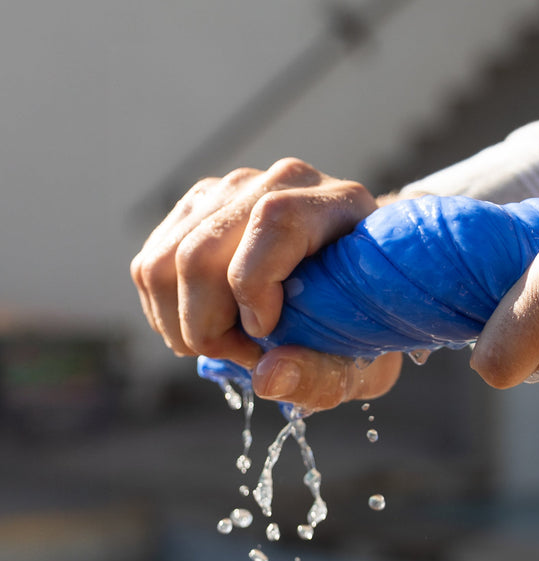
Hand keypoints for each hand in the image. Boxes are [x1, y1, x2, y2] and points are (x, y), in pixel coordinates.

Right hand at [130, 157, 401, 409]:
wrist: (357, 287)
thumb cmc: (364, 324)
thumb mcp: (360, 362)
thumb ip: (322, 375)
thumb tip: (266, 378)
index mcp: (339, 206)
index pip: (275, 221)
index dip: (255, 286)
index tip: (265, 334)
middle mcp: (281, 183)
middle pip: (202, 253)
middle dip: (208, 328)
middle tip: (246, 357)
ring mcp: (231, 190)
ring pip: (164, 263)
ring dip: (183, 326)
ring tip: (229, 346)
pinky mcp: (195, 209)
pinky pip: (150, 266)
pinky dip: (168, 314)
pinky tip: (209, 329)